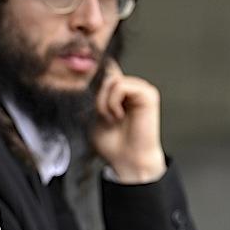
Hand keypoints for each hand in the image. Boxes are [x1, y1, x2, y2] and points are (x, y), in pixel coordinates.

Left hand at [91, 60, 166, 183]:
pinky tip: (119, 116)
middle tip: (103, 117)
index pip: (107, 70)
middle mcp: (131, 88)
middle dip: (98, 97)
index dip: (94, 73)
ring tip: (111, 118)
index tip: (82, 79)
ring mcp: (141, 89)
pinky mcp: (148, 94)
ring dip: (104, 102)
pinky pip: (121, 86)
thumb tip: (89, 74)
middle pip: (105, 75)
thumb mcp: (94, 114)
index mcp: (119, 92)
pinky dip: (113, 102)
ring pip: (112, 80)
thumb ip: (94, 95)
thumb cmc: (112, 143)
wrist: (127, 160)